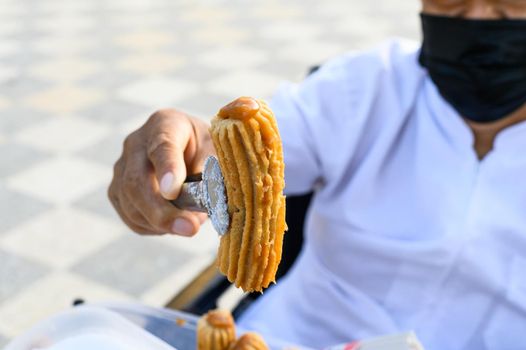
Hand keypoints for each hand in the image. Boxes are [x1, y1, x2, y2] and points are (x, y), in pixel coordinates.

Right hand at [108, 109, 213, 235]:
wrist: (186, 149)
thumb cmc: (203, 148)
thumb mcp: (216, 150)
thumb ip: (211, 170)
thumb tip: (207, 199)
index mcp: (164, 124)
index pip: (162, 146)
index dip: (167, 170)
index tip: (173, 192)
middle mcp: (135, 143)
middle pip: (137, 181)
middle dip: (162, 211)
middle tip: (189, 228)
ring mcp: (121, 167)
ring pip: (131, 203)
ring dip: (161, 223)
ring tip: (189, 226)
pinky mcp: (117, 191)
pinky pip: (130, 216)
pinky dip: (153, 227)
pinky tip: (172, 224)